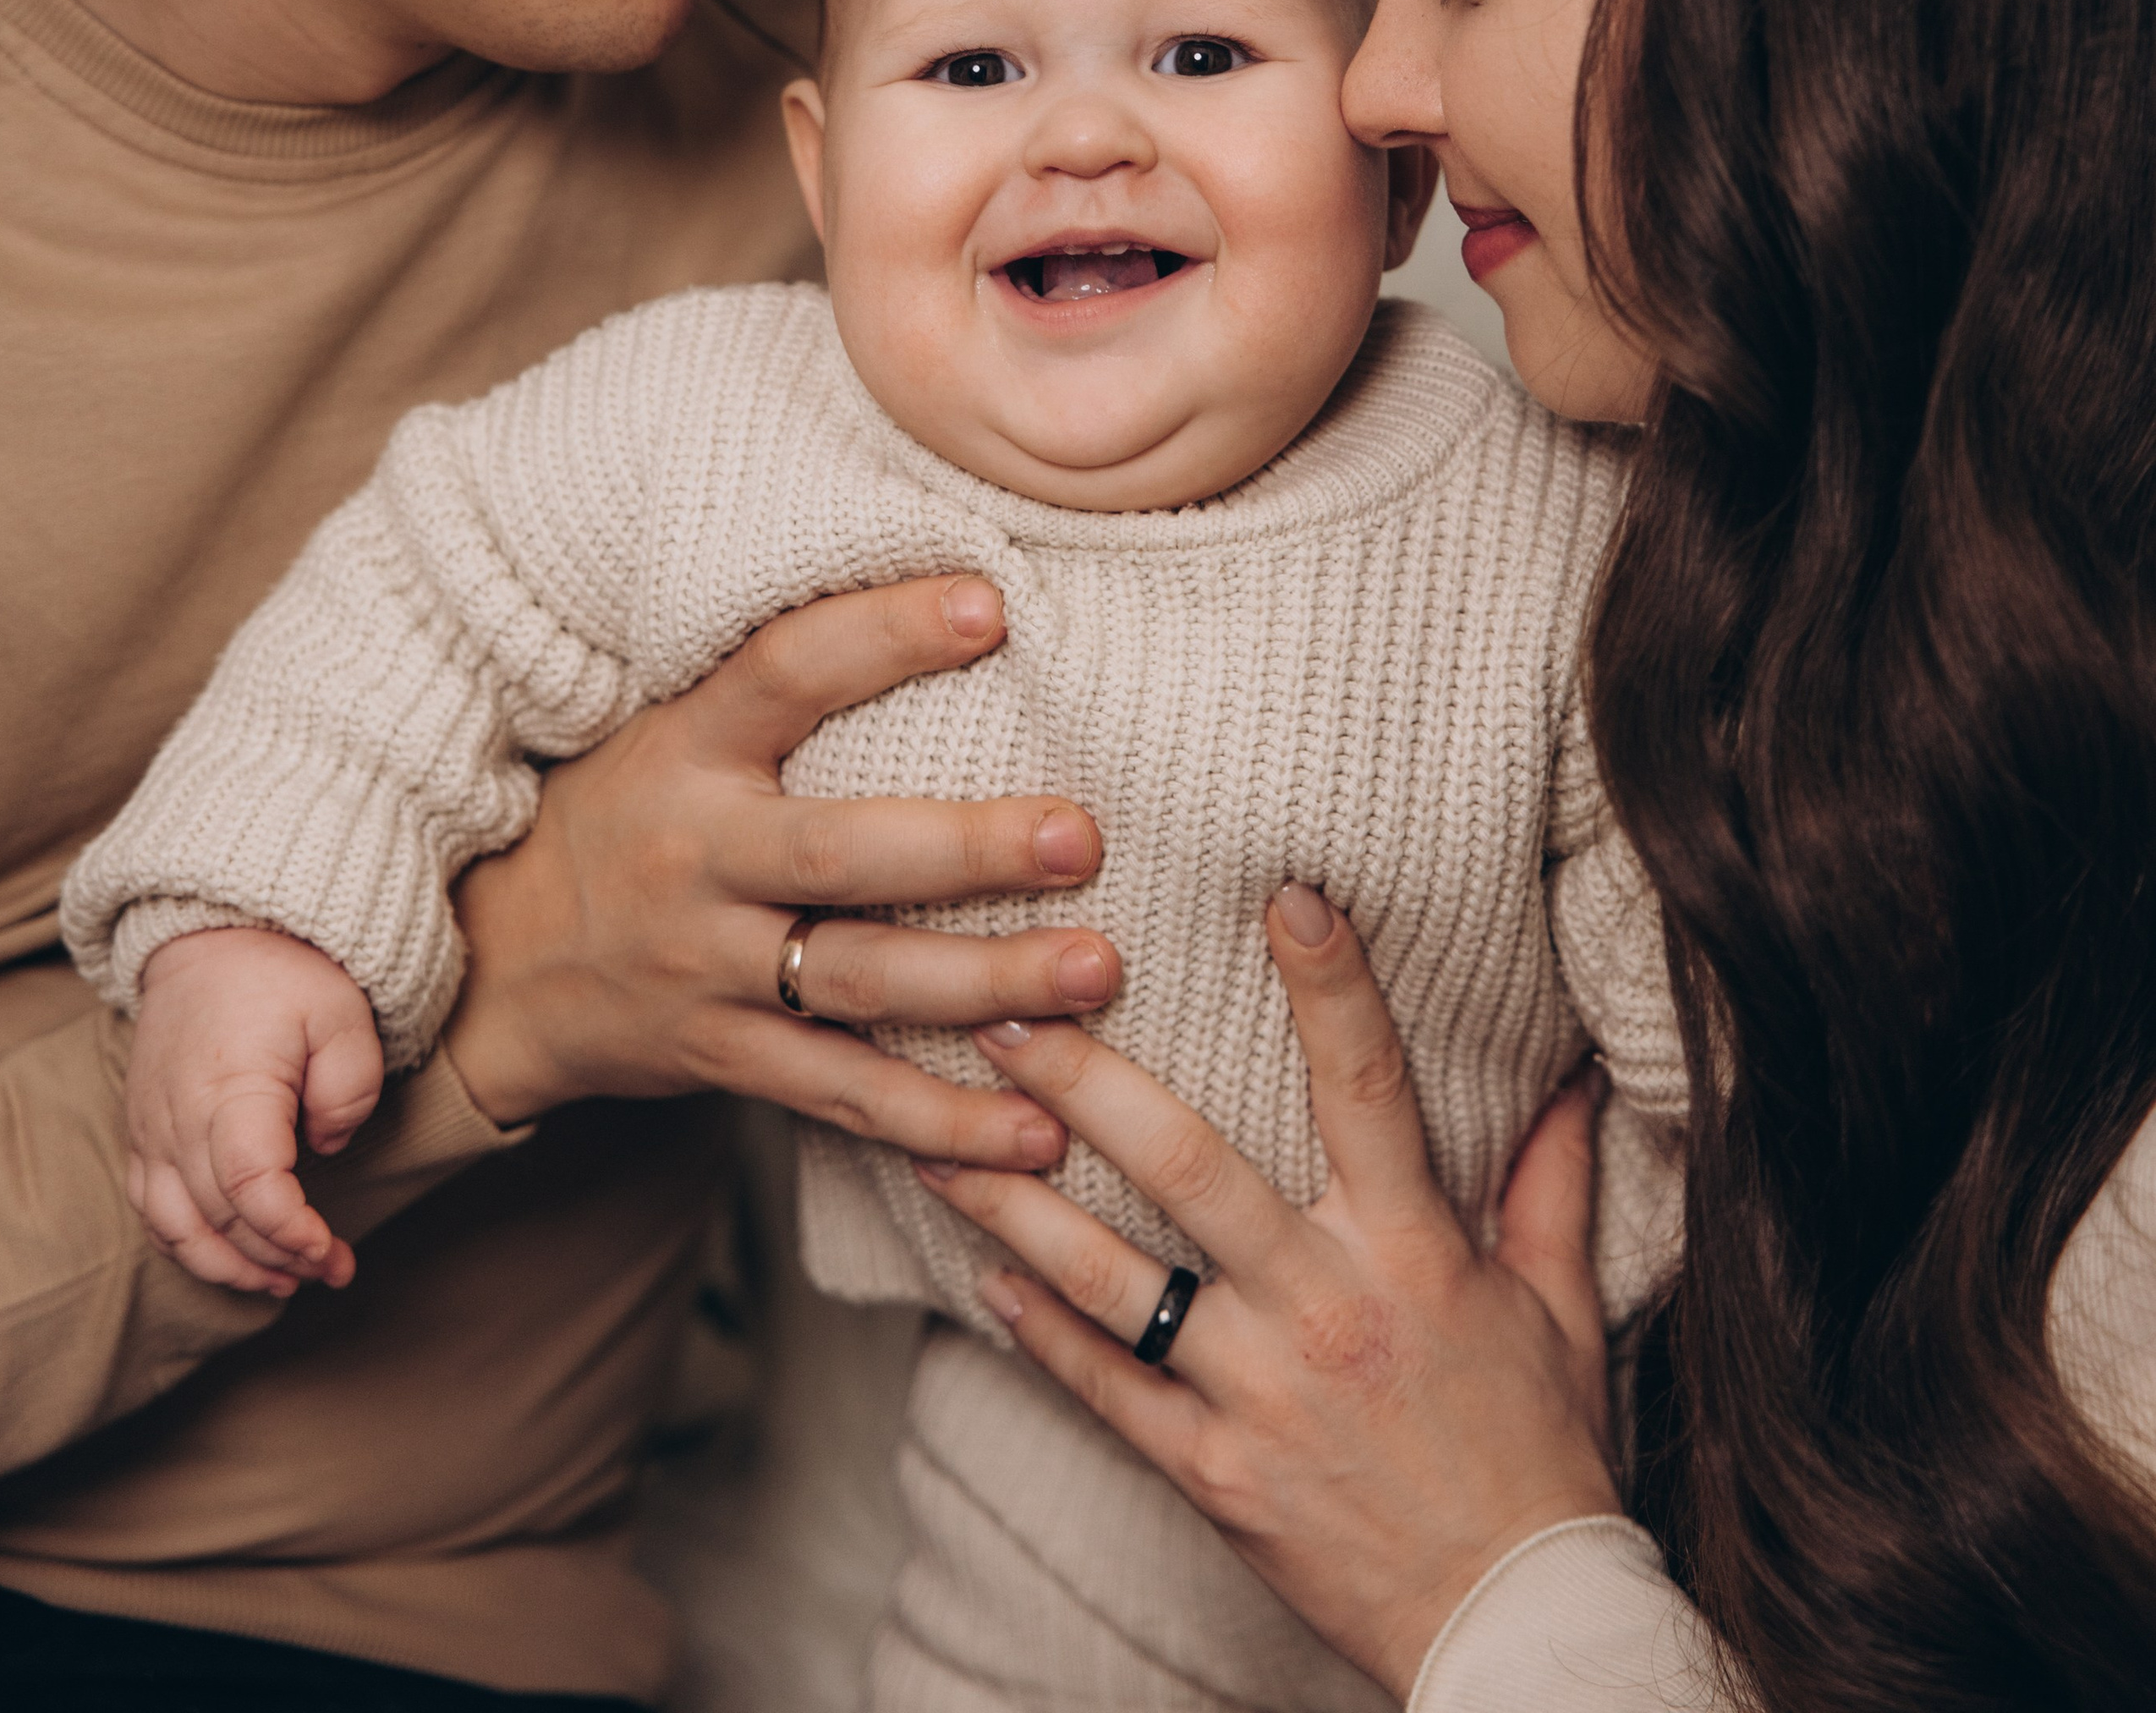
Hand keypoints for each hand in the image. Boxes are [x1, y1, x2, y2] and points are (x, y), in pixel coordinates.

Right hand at [126, 929, 383, 1300]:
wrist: (211, 939)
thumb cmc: (282, 974)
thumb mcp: (343, 1012)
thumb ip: (349, 1087)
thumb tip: (324, 1146)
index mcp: (230, 1090)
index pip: (249, 1188)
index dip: (288, 1231)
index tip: (328, 1249)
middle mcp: (177, 1121)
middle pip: (220, 1218)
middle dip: (279, 1258)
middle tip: (333, 1269)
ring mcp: (151, 1131)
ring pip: (176, 1229)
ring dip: (230, 1267)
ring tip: (285, 1281)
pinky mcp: (142, 1134)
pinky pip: (153, 1210)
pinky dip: (189, 1245)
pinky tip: (231, 1256)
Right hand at [445, 575, 1117, 1169]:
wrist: (493, 966)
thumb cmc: (626, 812)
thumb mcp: (672, 725)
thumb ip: (784, 681)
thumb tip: (959, 597)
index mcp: (688, 746)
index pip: (787, 670)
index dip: (884, 634)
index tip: (991, 606)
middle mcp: (696, 856)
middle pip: (840, 854)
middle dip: (968, 849)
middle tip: (1084, 836)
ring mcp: (706, 967)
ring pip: (857, 982)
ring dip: (986, 985)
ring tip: (1098, 974)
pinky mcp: (721, 1057)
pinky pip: (841, 1094)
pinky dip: (940, 1123)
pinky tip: (1036, 1133)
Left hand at [916, 887, 1618, 1702]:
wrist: (1517, 1625)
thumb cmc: (1541, 1457)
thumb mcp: (1560, 1306)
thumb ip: (1553, 1179)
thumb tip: (1578, 1071)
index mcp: (1415, 1253)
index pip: (1368, 1088)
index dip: (1330, 985)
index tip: (1282, 892)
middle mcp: (1326, 1308)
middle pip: (1188, 1168)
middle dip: (1087, 1080)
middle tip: (1005, 1003)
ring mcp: (1259, 1396)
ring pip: (1115, 1280)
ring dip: (1019, 1202)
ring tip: (939, 1135)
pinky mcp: (1214, 1476)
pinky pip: (1110, 1391)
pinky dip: (1040, 1332)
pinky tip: (983, 1273)